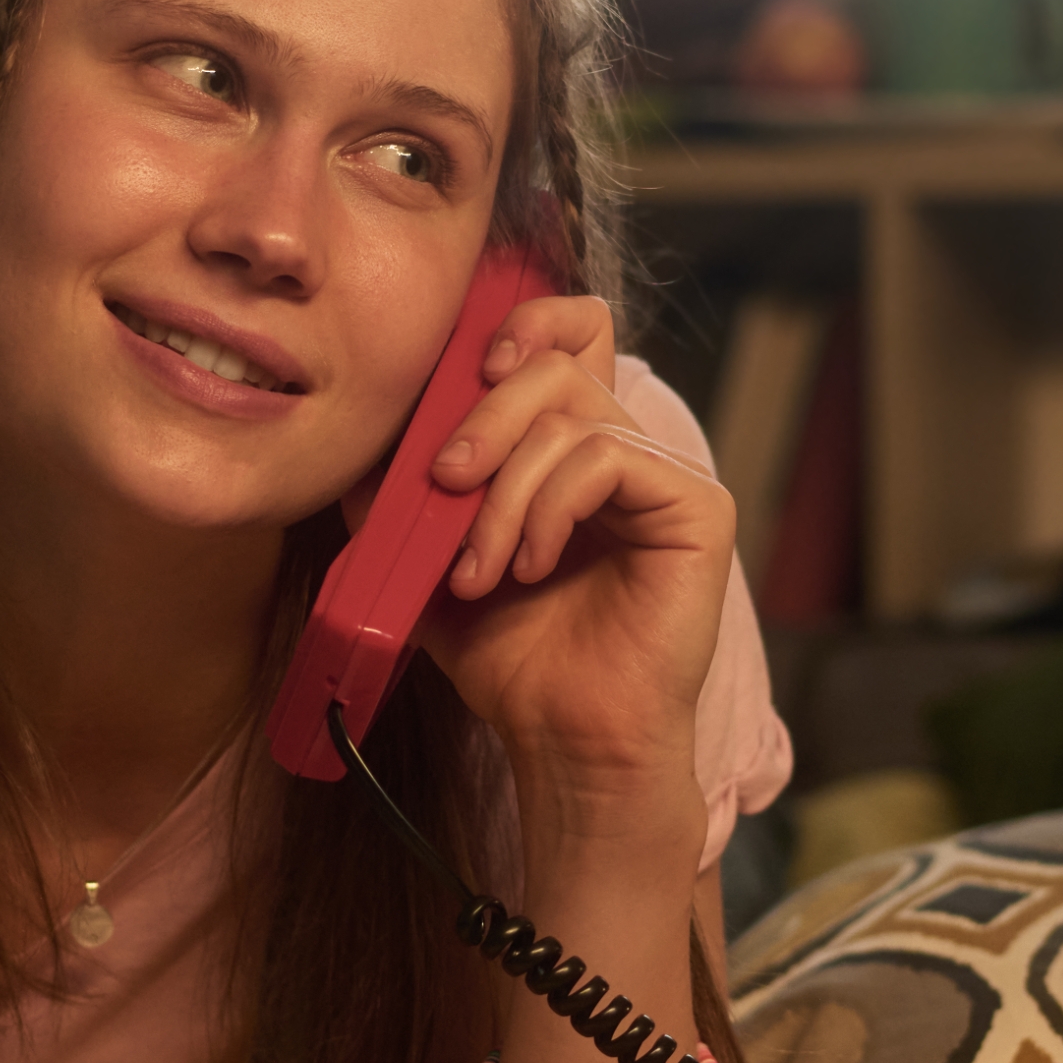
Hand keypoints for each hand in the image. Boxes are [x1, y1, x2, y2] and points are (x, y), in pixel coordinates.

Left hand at [407, 292, 733, 828]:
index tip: (463, 370)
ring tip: (479, 571)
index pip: (570, 332)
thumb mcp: (432, 560)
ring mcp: (666, 476)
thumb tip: (365, 439)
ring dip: (503, 494)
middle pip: (557, 362)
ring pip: (571, 415)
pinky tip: (530, 567)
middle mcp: (627, 448)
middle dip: (482, 416)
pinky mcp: (697, 508)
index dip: (523, 324)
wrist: (563, 739)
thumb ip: (402, 494)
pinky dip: (549, 509)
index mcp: (574, 446)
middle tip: (442, 483)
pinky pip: (607, 458)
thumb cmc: (513, 658)